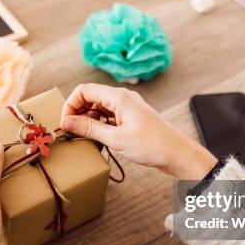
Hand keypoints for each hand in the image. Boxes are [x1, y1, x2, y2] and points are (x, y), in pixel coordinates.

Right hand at [60, 84, 216, 178]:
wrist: (178, 154)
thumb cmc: (152, 145)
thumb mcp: (116, 138)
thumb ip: (89, 128)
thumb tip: (66, 122)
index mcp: (118, 97)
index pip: (84, 90)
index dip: (70, 105)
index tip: (66, 124)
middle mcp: (122, 98)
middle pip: (90, 97)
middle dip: (77, 112)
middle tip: (72, 132)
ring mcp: (127, 107)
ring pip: (98, 107)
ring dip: (88, 120)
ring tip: (84, 137)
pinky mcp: (131, 118)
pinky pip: (108, 116)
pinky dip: (99, 124)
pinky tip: (98, 138)